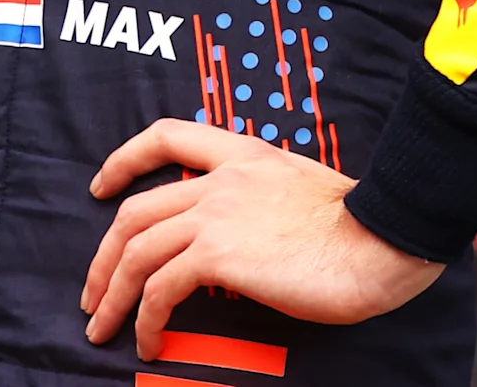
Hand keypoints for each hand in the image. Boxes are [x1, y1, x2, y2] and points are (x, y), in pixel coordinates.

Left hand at [81, 120, 440, 355]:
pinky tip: (151, 340)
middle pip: (136, 211)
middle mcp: (224, 178)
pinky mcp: (219, 254)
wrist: (381, 240)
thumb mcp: (303, 190)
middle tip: (94, 292)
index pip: (169, 136)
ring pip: (137, 251)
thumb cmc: (358, 226)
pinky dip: (145, 319)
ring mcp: (217, 214)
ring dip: (111, 294)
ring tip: (104, 328)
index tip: (101, 187)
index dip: (124, 160)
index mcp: (246, 155)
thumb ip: (264, 199)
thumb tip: (246, 233)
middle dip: (104, 257)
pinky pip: (160, 289)